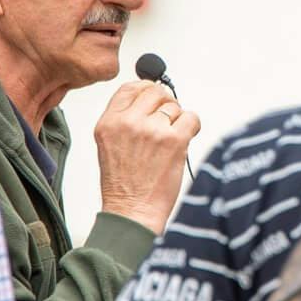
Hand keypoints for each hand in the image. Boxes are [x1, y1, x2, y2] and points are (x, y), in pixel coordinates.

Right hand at [93, 78, 200, 233]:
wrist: (132, 212)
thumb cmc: (123, 186)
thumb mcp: (109, 146)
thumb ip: (123, 120)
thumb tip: (147, 101)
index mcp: (109, 123)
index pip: (129, 88)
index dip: (146, 89)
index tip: (154, 97)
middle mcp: (128, 122)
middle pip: (155, 92)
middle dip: (165, 104)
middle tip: (166, 123)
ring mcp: (152, 130)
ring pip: (175, 107)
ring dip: (177, 122)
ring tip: (169, 143)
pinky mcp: (174, 140)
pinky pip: (192, 118)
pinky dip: (192, 128)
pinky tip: (183, 142)